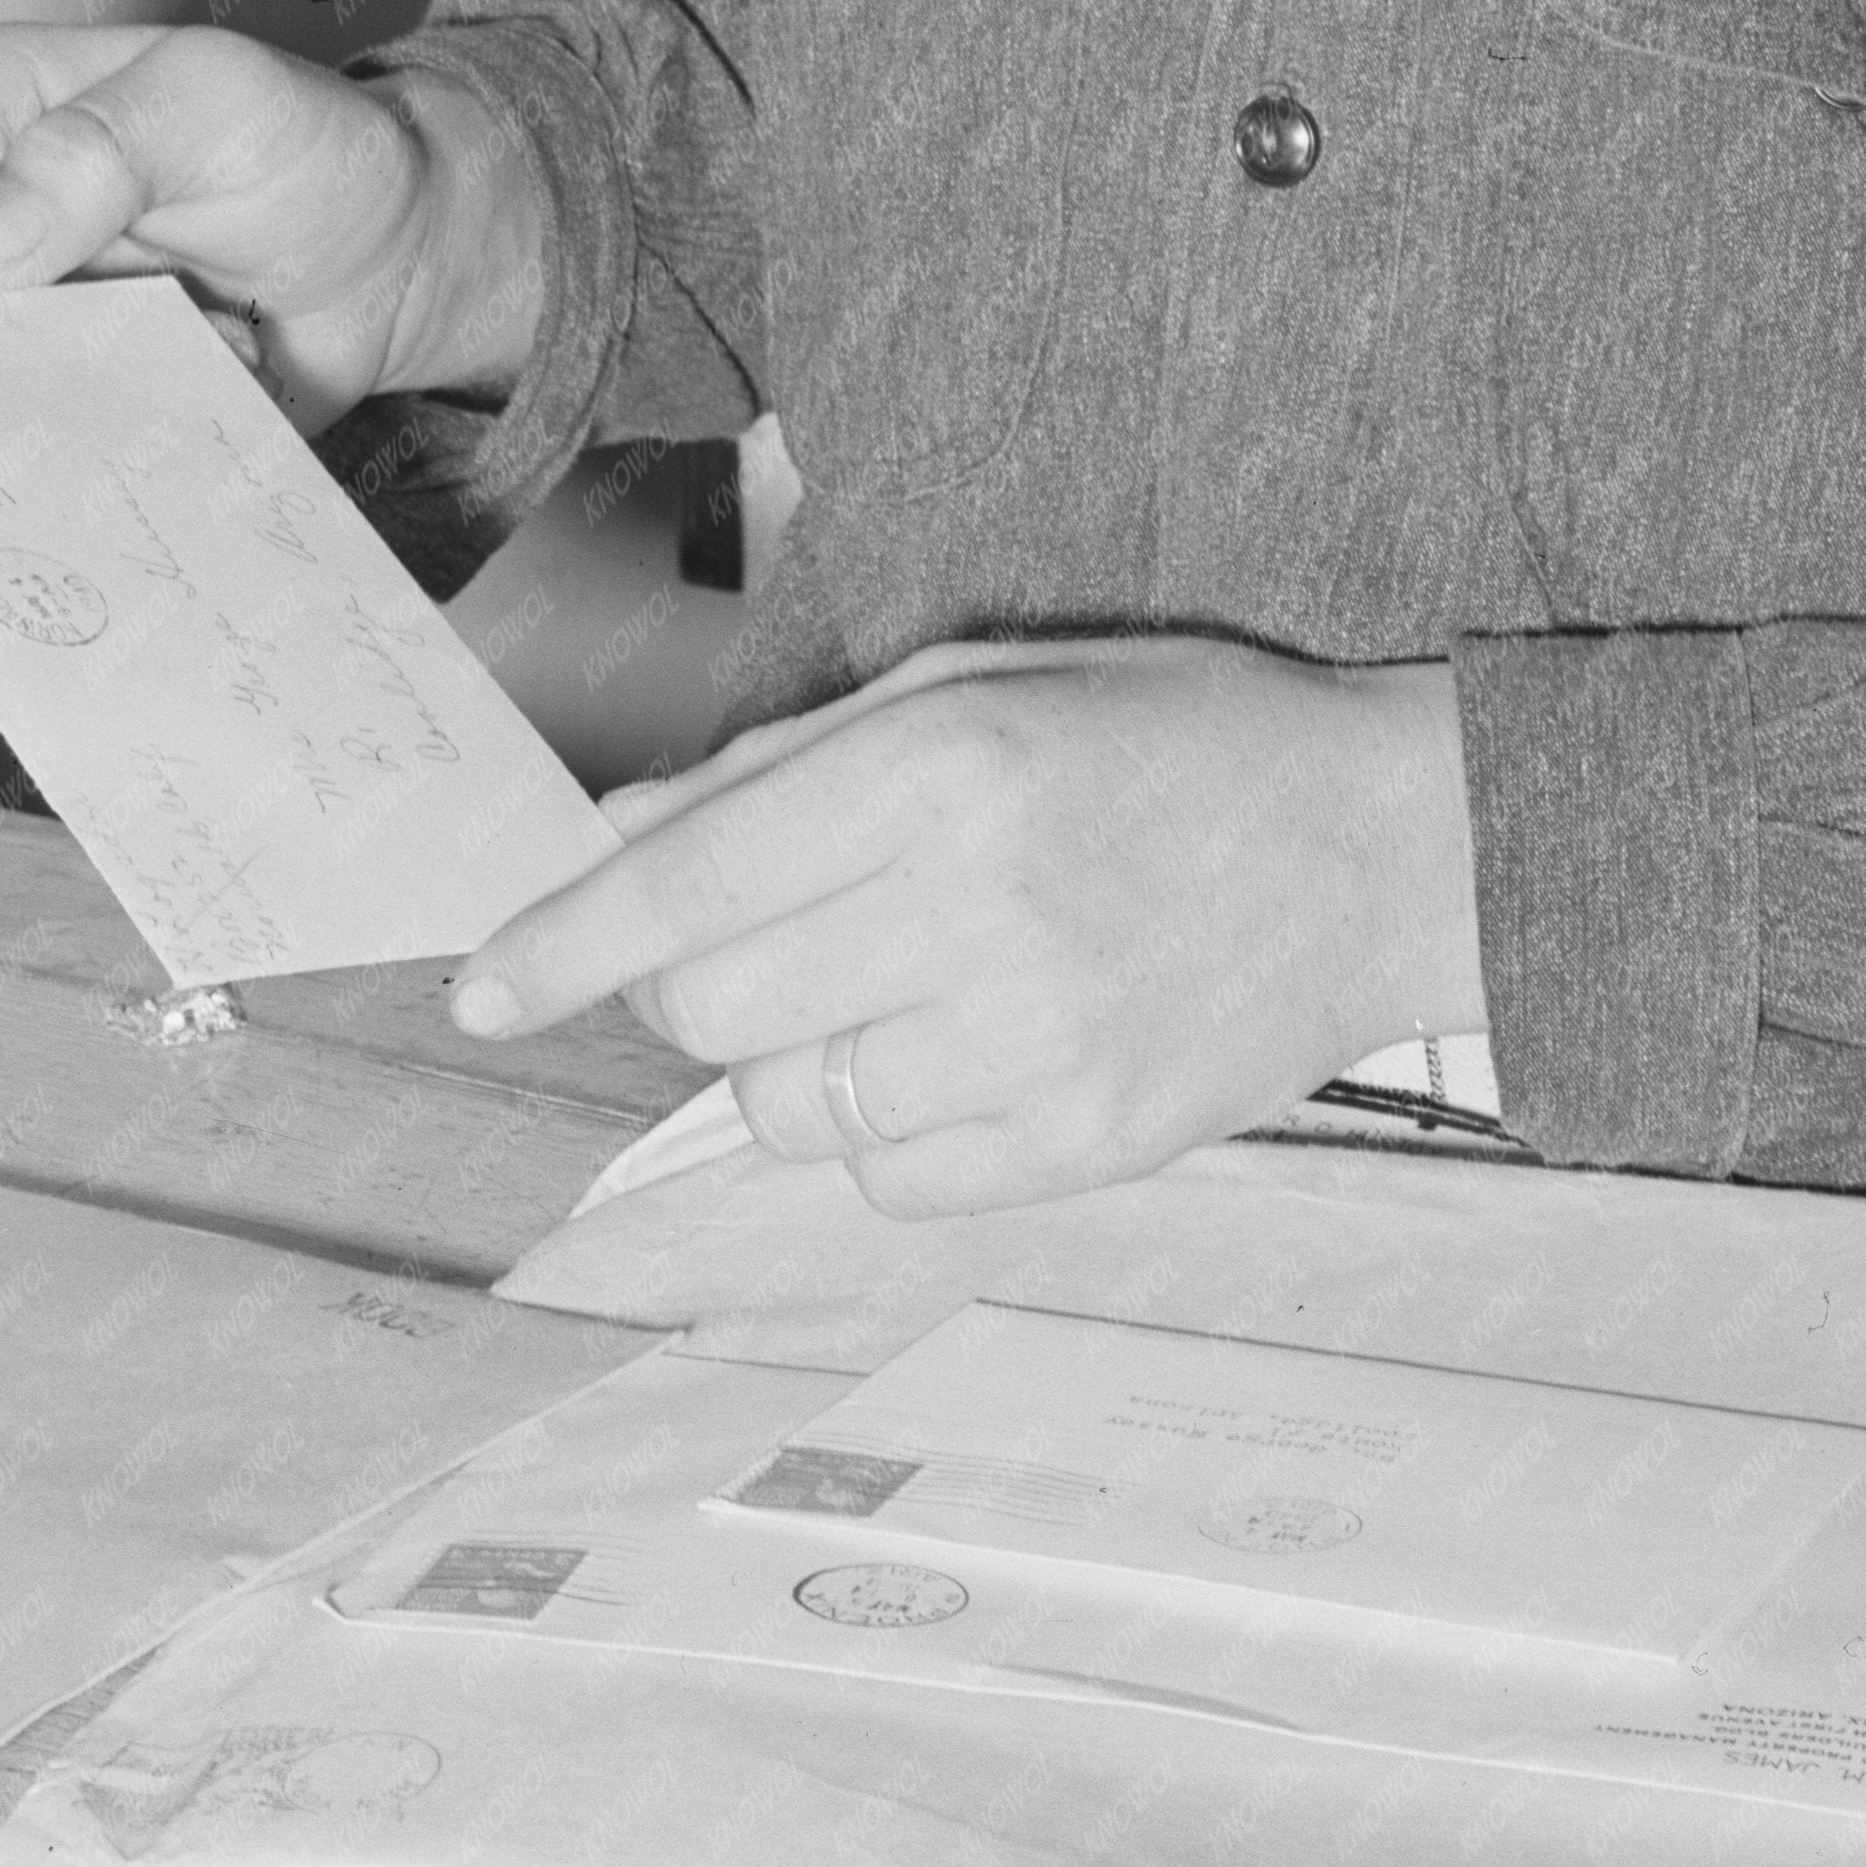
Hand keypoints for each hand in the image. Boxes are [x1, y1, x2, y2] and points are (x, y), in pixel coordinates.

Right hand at [0, 22, 542, 429]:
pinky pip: (36, 463)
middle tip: (109, 345)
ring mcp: (7, 324)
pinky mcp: (61, 401)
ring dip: (68, 410)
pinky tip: (189, 395)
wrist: (395, 248)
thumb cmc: (304, 143)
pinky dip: (107, 449)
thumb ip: (96, 148)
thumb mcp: (218, 99)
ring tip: (182, 350)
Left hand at [448, 630, 1485, 1213]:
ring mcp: (1036, 1040)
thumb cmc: (1176, 740)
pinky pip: (888, 1181)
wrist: (1385, 848)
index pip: (685, 883)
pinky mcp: (1085, 1141)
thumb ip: (790, 765)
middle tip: (756, 947)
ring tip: (891, 992)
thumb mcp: (983, 685)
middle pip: (709, 1012)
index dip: (557, 943)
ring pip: (786, 1110)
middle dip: (685, 988)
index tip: (480, 985)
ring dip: (793, 1061)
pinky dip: (887, 1129)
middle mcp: (976, 907)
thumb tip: (618, 842)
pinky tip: (965, 1051)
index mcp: (943, 768)